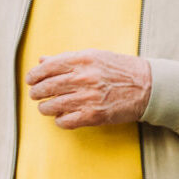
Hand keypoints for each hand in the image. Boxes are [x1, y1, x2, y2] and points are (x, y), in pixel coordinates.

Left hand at [25, 50, 150, 127]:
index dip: (35, 75)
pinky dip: (59, 120)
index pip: (48, 67)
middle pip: (47, 87)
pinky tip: (61, 117)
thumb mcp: (94, 57)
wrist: (148, 86)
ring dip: (45, 107)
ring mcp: (88, 98)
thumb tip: (43, 60)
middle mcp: (84, 78)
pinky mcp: (94, 115)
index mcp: (83, 60)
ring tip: (46, 107)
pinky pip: (66, 121)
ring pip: (53, 106)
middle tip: (35, 94)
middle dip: (36, 92)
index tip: (30, 79)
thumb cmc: (120, 69)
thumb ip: (67, 59)